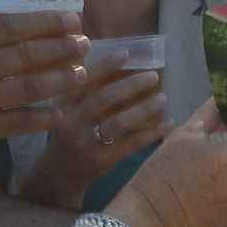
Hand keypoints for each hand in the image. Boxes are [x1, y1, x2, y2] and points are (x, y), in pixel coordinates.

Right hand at [0, 9, 89, 159]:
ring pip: (27, 87)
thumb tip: (17, 14)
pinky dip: (42, 118)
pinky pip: (19, 122)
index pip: (10, 26)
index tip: (73, 18)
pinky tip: (60, 116)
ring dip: (59, 80)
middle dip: (60, 48)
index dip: (44, 21)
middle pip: (24, 54)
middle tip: (85, 44)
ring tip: (81, 75)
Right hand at [13, 68, 166, 210]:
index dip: (105, 65)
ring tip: (163, 97)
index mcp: (64, 104)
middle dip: (131, 85)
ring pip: (118, 122)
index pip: (85, 80)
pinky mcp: (101, 160)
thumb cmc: (71, 132)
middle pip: (104, 98)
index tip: (127, 53)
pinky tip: (168, 124)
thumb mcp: (68, 109)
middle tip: (153, 76)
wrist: (59, 173)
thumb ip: (85, 90)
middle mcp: (72, 121)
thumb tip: (119, 59)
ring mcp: (86, 143)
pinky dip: (151, 133)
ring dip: (143, 108)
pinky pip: (130, 144)